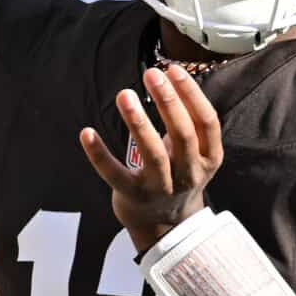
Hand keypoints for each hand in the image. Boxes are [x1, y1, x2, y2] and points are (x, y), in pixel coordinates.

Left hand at [79, 65, 223, 252]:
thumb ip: (189, 120)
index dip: (192, 95)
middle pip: (183, 135)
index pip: (207, 122)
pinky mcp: (133, 196)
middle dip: (168, 101)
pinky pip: (114, 174)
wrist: (165, 225)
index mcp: (208, 158)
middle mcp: (188, 174)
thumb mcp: (195, 151)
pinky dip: (99, 153)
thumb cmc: (178, 173)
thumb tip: (171, 75)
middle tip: (152, 74)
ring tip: (124, 95)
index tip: (174, 69)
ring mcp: (161, 188)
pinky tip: (87, 132)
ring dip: (138, 122)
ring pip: (152, 154)